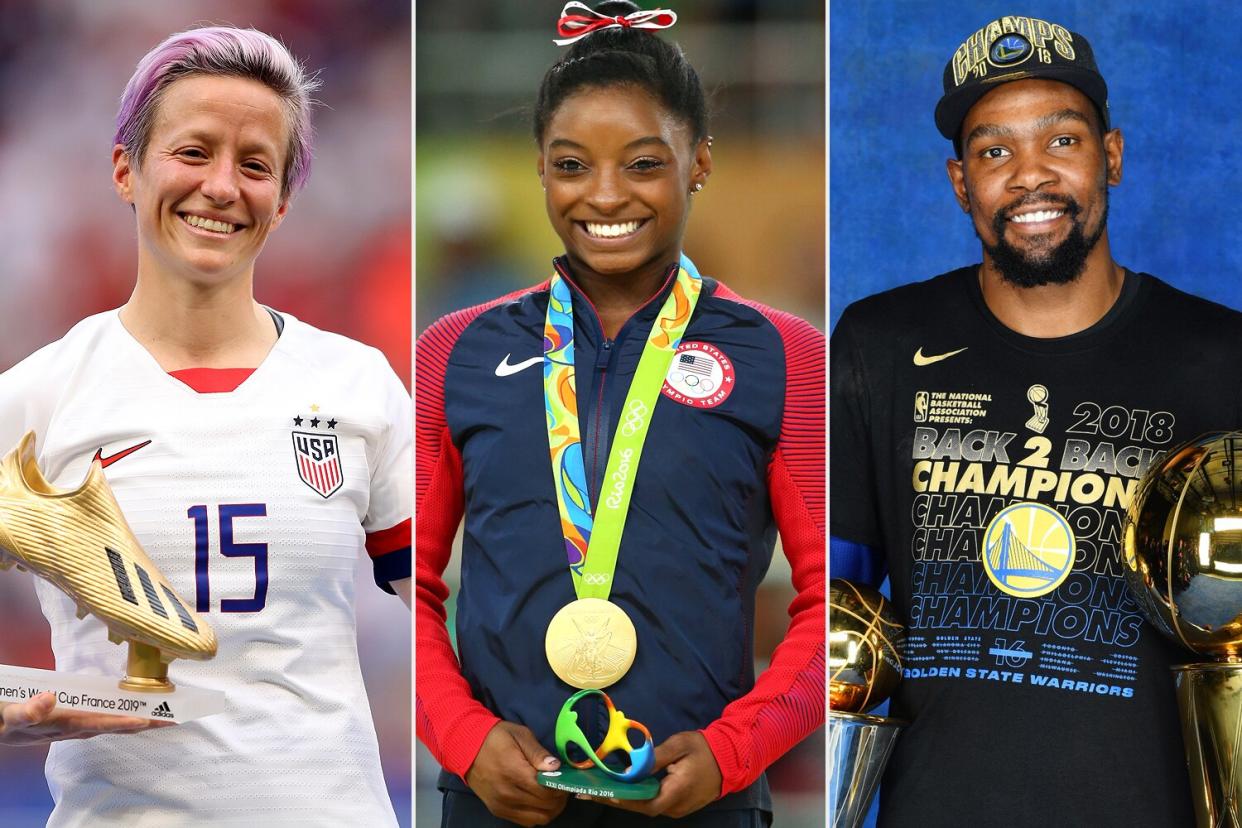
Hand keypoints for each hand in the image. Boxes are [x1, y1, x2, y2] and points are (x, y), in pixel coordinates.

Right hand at [0, 693, 171, 745]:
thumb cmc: (7, 720)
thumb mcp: (11, 715)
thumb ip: (27, 710)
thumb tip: (48, 699)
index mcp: (67, 725)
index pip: (103, 724)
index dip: (126, 721)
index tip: (150, 719)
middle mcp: (78, 727)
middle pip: (118, 726)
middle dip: (147, 723)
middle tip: (176, 719)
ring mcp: (79, 724)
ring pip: (116, 723)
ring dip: (142, 719)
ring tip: (167, 715)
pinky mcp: (77, 719)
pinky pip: (109, 717)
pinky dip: (127, 714)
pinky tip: (140, 710)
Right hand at [465, 720, 568, 825]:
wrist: (466, 747)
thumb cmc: (496, 738)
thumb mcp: (520, 735)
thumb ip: (538, 753)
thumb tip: (556, 767)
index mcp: (514, 772)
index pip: (547, 791)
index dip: (561, 788)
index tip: (566, 779)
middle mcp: (508, 794)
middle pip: (546, 807)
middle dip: (559, 798)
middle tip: (561, 786)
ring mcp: (502, 805)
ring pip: (538, 819)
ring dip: (550, 809)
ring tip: (551, 794)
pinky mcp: (498, 811)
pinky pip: (526, 822)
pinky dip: (537, 815)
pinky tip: (538, 801)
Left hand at [588, 730, 721, 817]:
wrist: (730, 759)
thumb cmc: (704, 749)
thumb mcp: (680, 744)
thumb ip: (656, 757)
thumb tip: (633, 767)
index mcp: (677, 791)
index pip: (645, 803)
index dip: (623, 800)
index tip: (602, 793)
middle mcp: (676, 806)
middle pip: (642, 808)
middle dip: (616, 800)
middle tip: (589, 792)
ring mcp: (678, 808)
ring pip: (646, 807)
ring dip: (625, 799)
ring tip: (600, 790)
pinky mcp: (678, 806)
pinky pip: (654, 804)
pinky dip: (637, 798)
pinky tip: (622, 789)